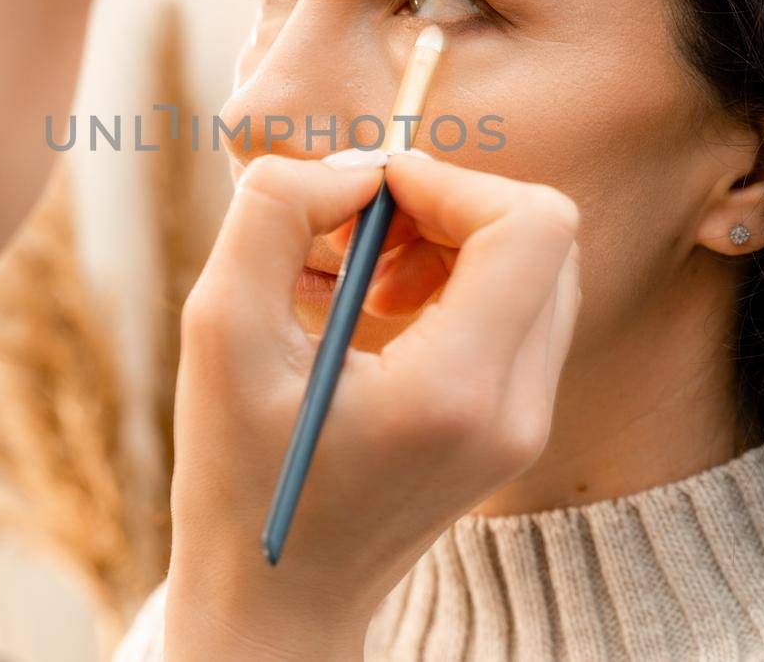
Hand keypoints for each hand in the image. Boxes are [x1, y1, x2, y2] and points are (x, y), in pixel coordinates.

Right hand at [164, 152, 580, 661]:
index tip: (364, 197)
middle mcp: (516, 408)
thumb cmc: (236, 472)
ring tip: (361, 272)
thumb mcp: (219, 330)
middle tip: (356, 234)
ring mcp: (525, 419)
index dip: (448, 179)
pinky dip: (456, 275)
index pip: (531, 225)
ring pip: (536, 263)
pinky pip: (518, 303)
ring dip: (450, 236)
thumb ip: (274, 214)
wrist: (278, 596)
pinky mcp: (515, 420)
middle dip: (447, 202)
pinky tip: (379, 302)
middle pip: (544, 234)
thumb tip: (357, 166)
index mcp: (455, 392)